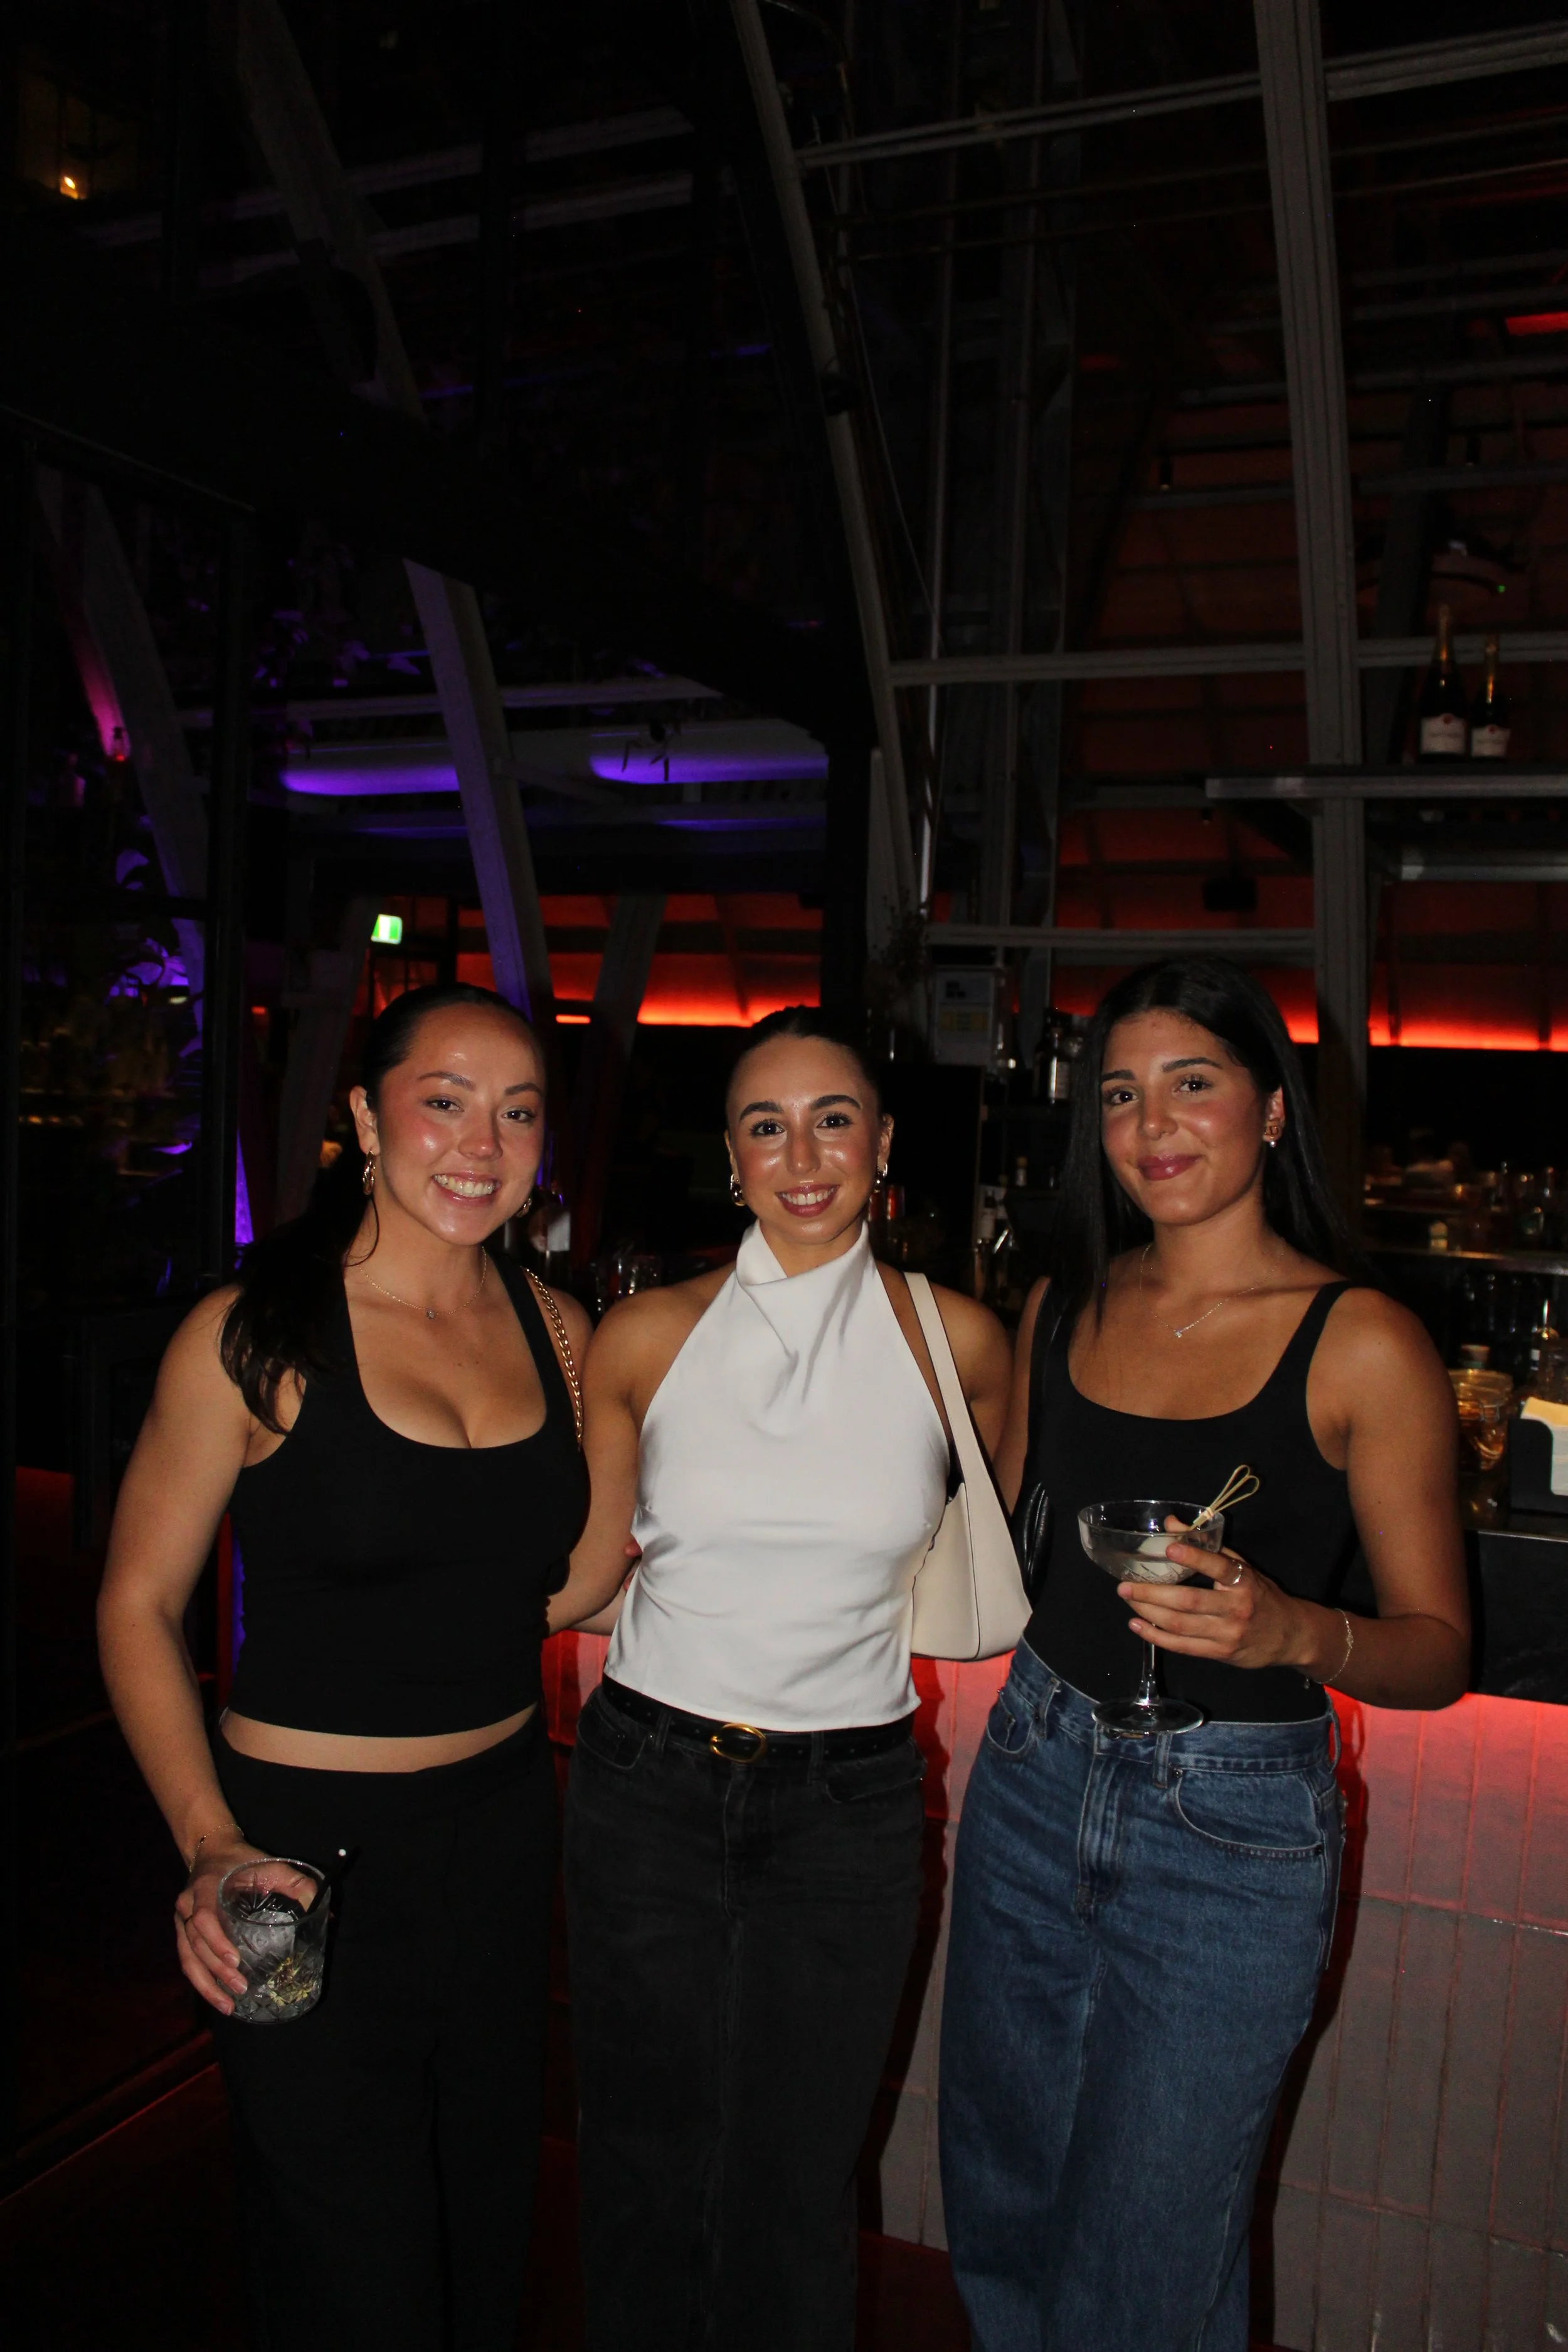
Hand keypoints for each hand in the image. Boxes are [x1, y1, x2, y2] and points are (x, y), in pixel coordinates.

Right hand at [175, 1844, 320, 2016]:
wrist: (212, 1849)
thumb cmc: (243, 1860)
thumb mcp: (271, 1865)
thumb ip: (297, 1883)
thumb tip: (326, 1910)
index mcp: (206, 1888)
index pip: (204, 1918)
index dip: (216, 1942)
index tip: (234, 1960)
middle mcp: (187, 1906)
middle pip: (195, 1944)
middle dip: (216, 1970)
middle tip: (240, 1988)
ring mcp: (181, 1920)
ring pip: (187, 1958)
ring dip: (206, 1984)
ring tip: (227, 2006)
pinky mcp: (182, 1932)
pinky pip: (187, 1960)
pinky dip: (200, 1981)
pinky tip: (216, 1996)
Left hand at [1118, 1543, 1305, 1671]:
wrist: (1290, 1636)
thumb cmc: (1262, 1596)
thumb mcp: (1244, 1567)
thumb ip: (1209, 1546)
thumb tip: (1171, 1523)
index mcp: (1244, 1582)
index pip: (1219, 1567)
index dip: (1195, 1557)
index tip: (1170, 1547)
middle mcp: (1236, 1609)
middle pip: (1189, 1601)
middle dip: (1152, 1593)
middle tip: (1125, 1583)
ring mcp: (1227, 1634)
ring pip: (1180, 1625)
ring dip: (1148, 1612)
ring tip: (1127, 1598)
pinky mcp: (1220, 1653)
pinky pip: (1182, 1646)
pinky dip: (1156, 1636)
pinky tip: (1138, 1624)